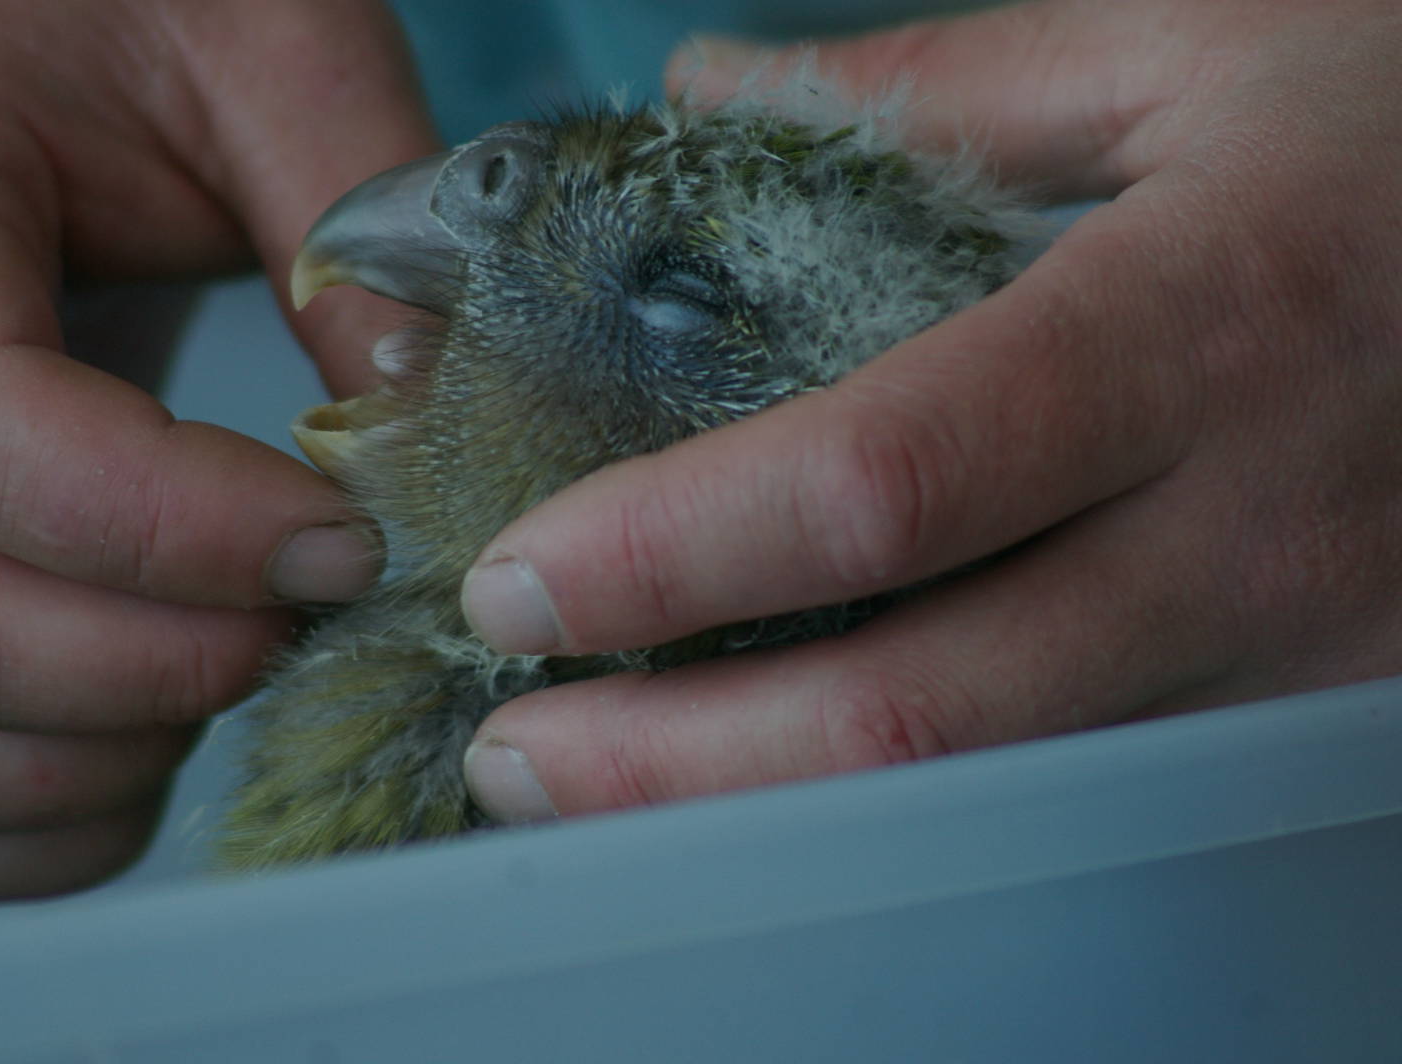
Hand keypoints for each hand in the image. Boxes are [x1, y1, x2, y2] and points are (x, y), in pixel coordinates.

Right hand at [0, 0, 433, 905]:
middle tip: (315, 604)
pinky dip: (26, 820)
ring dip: (102, 756)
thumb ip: (360, 233)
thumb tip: (430, 449)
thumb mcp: (264, 51)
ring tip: (236, 658)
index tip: (343, 537)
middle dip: (170, 663)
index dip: (185, 533)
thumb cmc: (118, 4)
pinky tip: (148, 739)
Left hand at [459, 0, 1401, 821]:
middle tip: (518, 750)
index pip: (889, 484)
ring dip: (769, 802)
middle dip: (680, 763)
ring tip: (610, 773)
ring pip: (990, 788)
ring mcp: (1289, 651)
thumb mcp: (1196, 49)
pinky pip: (1071, 777)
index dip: (681, 552)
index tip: (524, 578)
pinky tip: (793, 753)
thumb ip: (932, 92)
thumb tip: (713, 93)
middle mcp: (1246, 533)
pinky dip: (903, 789)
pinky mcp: (1307, 705)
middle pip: (917, 712)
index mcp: (1195, 328)